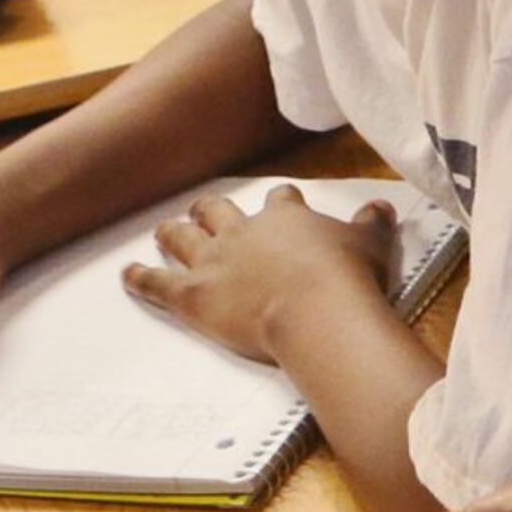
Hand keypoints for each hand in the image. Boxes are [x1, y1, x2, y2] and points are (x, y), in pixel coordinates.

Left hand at [120, 185, 396, 365]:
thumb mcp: (372, 244)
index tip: (279, 203)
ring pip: (183, 238)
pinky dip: (140, 279)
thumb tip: (382, 206)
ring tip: (164, 230)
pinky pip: (158, 283)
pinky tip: (128, 275)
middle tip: (203, 211)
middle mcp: (242, 233)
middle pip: (217, 212)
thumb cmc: (347, 276)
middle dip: (209, 210)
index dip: (278, 203)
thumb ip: (372, 223)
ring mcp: (214, 262)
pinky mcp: (192, 295)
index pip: (278, 201)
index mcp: (284, 218)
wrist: (316, 309)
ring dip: (172, 233)